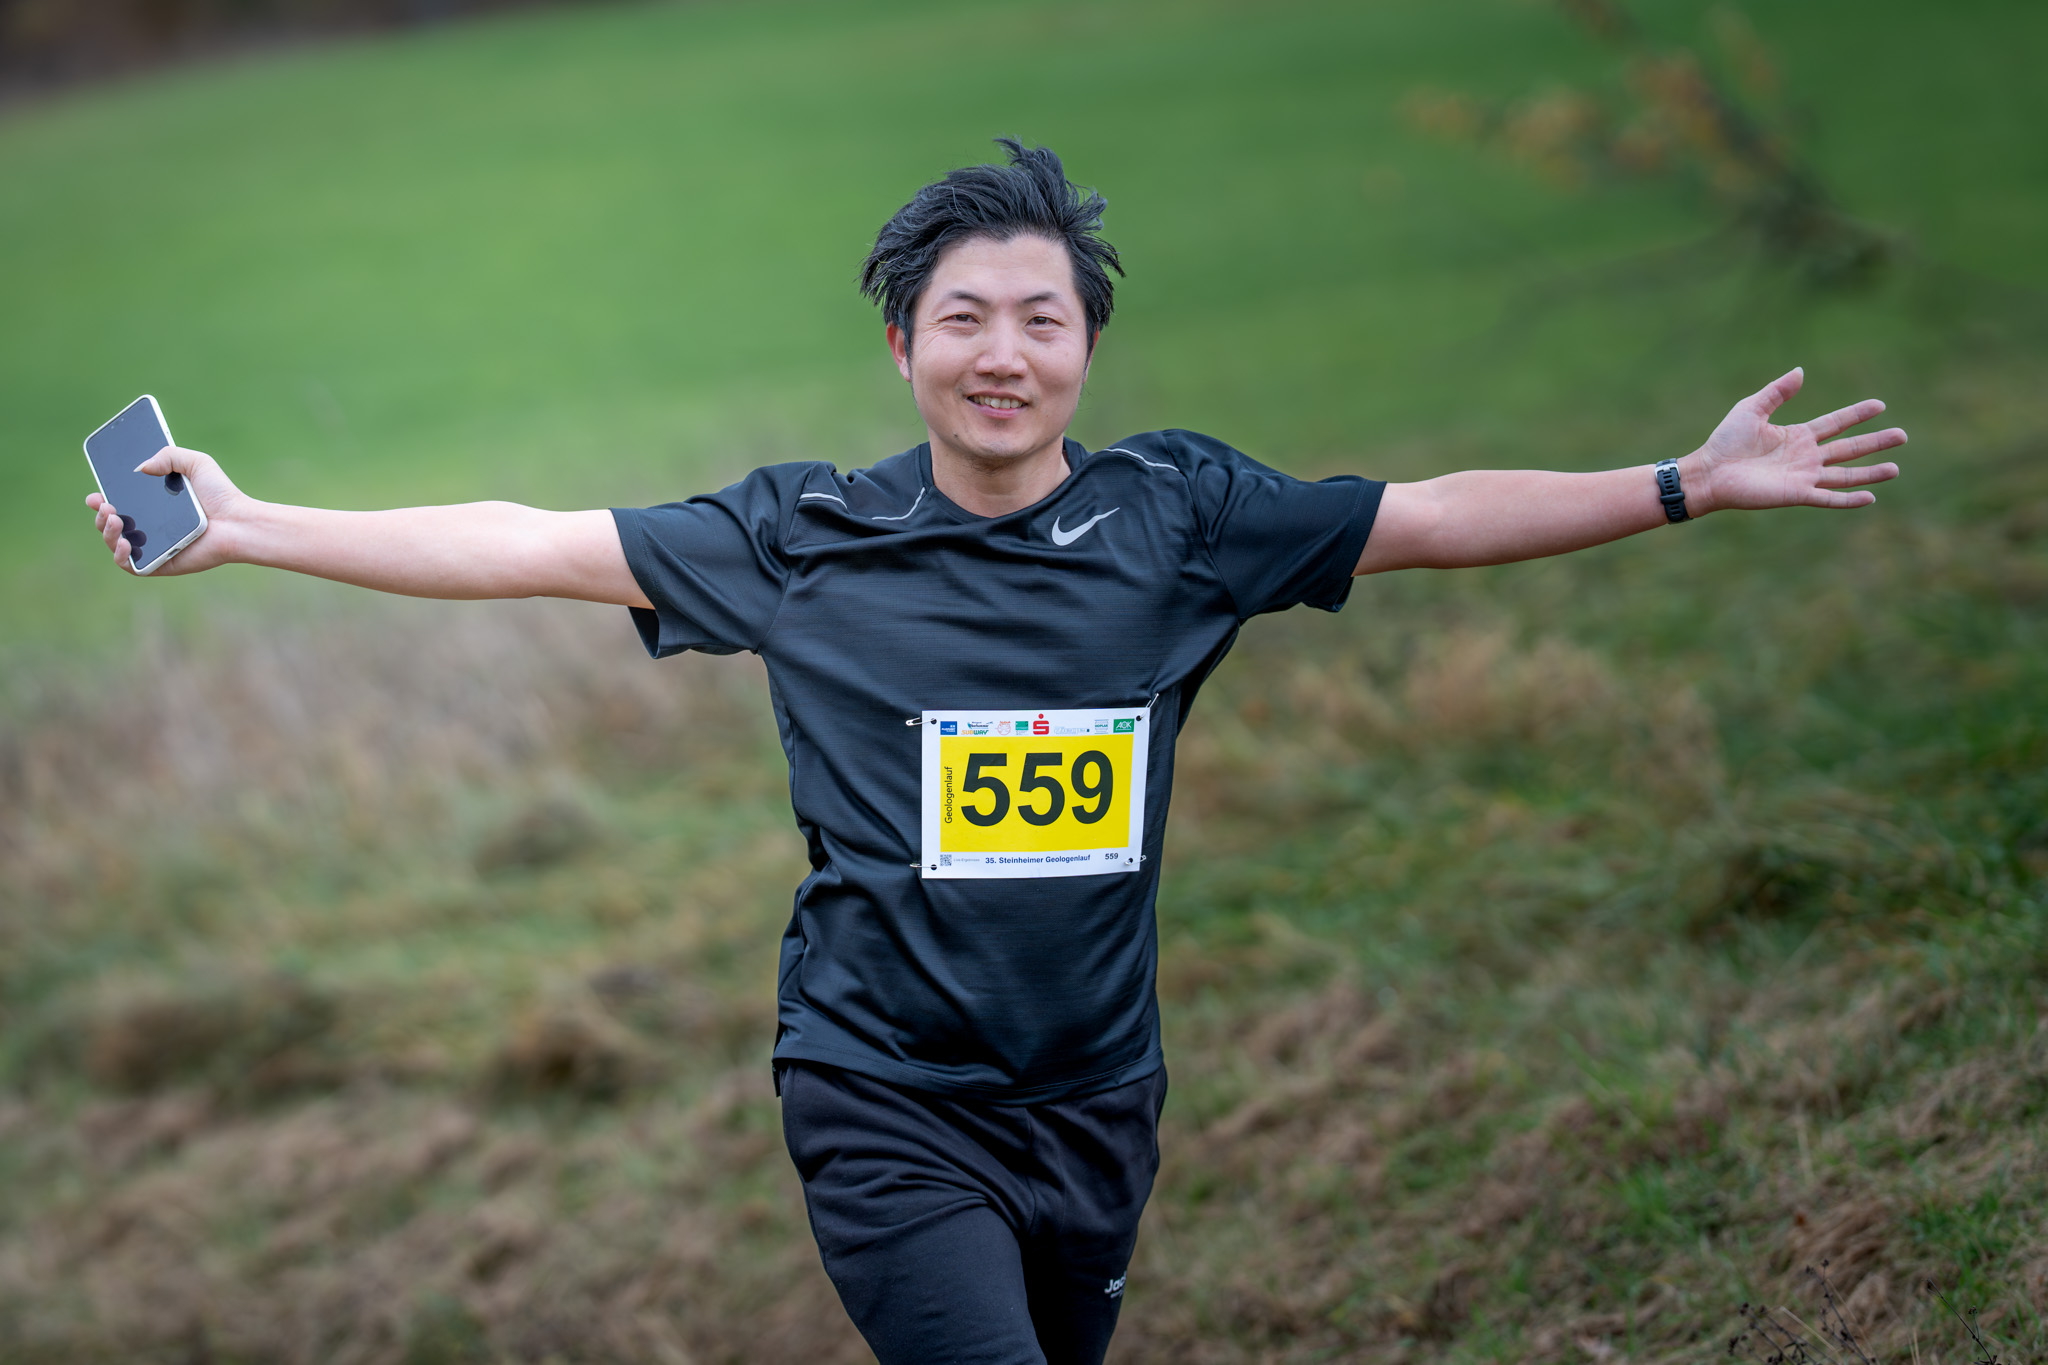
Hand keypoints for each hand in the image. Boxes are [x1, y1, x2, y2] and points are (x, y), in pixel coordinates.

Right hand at [85, 445, 249, 575]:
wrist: (238, 522)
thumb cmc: (221, 494)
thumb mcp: (197, 463)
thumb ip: (170, 456)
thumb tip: (140, 468)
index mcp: (152, 504)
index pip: (117, 503)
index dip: (101, 500)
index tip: (96, 495)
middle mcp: (150, 526)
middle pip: (110, 524)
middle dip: (101, 516)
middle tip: (107, 506)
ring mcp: (154, 546)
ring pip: (115, 544)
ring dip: (106, 533)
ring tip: (116, 520)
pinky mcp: (161, 564)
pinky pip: (131, 567)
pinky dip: (120, 557)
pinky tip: (124, 543)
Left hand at [1686, 368, 1904, 514]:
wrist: (1708, 473)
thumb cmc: (1725, 442)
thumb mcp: (1751, 409)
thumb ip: (1777, 392)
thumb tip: (1801, 371)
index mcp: (1798, 436)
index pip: (1836, 423)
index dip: (1857, 414)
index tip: (1880, 405)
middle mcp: (1805, 457)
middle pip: (1848, 448)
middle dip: (1875, 443)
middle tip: (1903, 436)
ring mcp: (1803, 477)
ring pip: (1845, 475)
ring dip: (1870, 473)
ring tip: (1895, 468)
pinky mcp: (1796, 495)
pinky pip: (1827, 498)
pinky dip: (1849, 499)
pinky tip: (1870, 497)